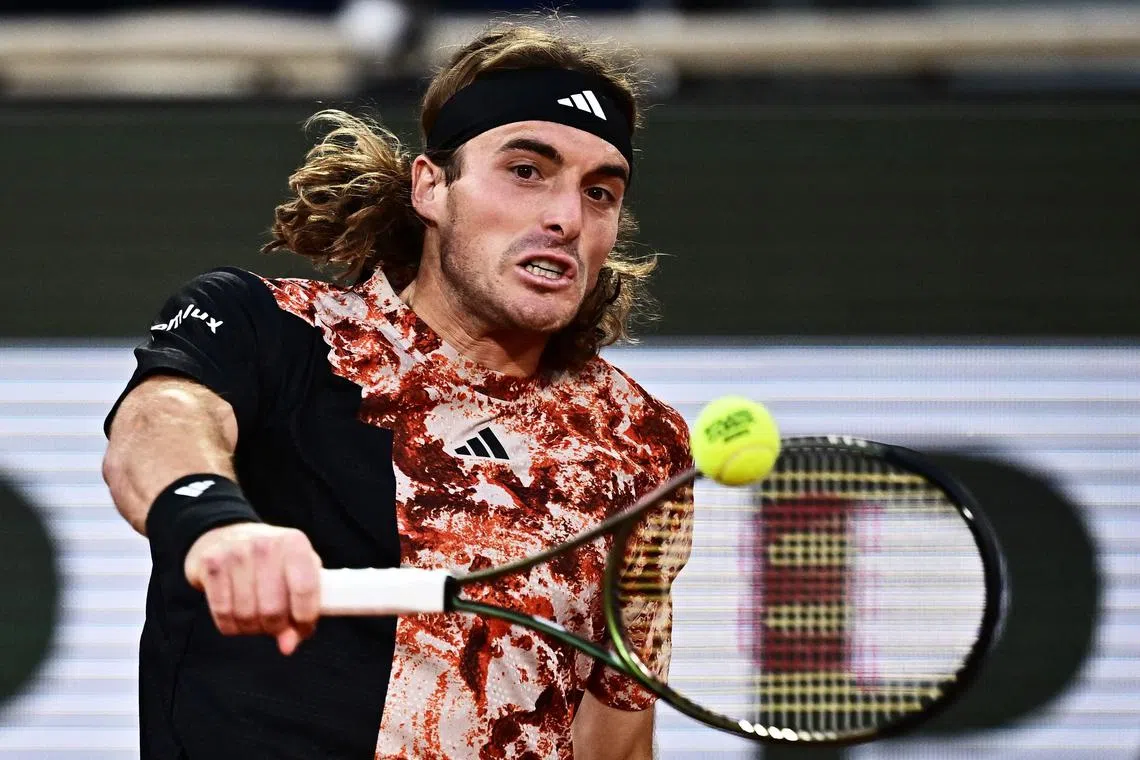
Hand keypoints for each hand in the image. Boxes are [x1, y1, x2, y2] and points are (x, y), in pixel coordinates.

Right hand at [184, 523, 321, 654]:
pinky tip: (237, 614)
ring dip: (253, 628)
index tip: (303, 628)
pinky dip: (232, 625)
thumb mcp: (296, 573)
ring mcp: (236, 553)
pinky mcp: (211, 564)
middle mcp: (265, 545)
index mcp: (294, 543)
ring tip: (256, 617)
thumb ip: (303, 608)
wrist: (225, 536)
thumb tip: (288, 645)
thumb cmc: (270, 561)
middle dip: (276, 627)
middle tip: (275, 624)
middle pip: (273, 610)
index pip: (305, 589)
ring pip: (247, 616)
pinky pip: (223, 614)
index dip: (305, 619)